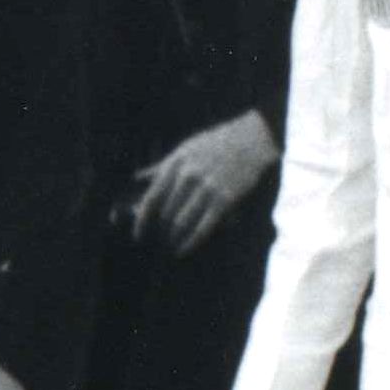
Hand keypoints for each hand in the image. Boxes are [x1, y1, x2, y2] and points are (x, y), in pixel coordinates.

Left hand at [120, 111, 280, 252]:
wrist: (251, 139)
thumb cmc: (216, 143)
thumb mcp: (185, 149)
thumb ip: (162, 166)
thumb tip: (138, 177)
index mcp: (175, 164)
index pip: (152, 198)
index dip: (141, 220)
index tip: (138, 235)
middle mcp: (188, 177)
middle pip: (166, 213)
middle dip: (162, 229)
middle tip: (161, 238)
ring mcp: (207, 188)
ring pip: (182, 223)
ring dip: (174, 237)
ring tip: (172, 244)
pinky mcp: (225, 199)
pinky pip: (203, 227)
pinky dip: (191, 242)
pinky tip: (183, 250)